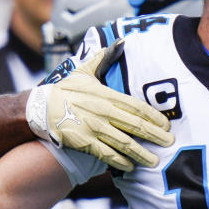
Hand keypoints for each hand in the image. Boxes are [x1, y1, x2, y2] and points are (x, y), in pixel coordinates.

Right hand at [26, 43, 173, 171]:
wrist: (39, 108)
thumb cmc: (63, 90)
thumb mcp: (83, 70)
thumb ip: (103, 58)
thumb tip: (120, 42)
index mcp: (106, 95)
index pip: (136, 106)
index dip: (153, 116)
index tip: (167, 123)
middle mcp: (103, 112)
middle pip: (135, 125)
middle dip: (155, 135)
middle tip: (170, 142)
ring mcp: (94, 128)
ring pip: (124, 142)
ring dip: (141, 153)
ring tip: (154, 161)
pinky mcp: (84, 142)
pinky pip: (106, 154)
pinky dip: (119, 161)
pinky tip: (130, 167)